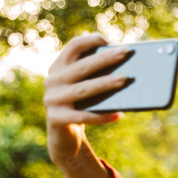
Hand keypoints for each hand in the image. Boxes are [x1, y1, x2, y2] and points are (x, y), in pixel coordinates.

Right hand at [43, 34, 128, 164]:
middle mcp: (52, 81)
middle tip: (125, 53)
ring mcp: (52, 100)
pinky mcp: (56, 119)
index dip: (90, 41)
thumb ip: (93, 74)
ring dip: (105, 83)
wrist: (64, 137)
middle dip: (105, 59)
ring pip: (83, 90)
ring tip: (124, 80)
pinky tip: (118, 115)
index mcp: (58, 68)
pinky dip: (102, 116)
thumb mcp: (83, 87)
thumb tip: (121, 63)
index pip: (73, 47)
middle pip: (82, 67)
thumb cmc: (80, 106)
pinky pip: (83, 116)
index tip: (110, 41)